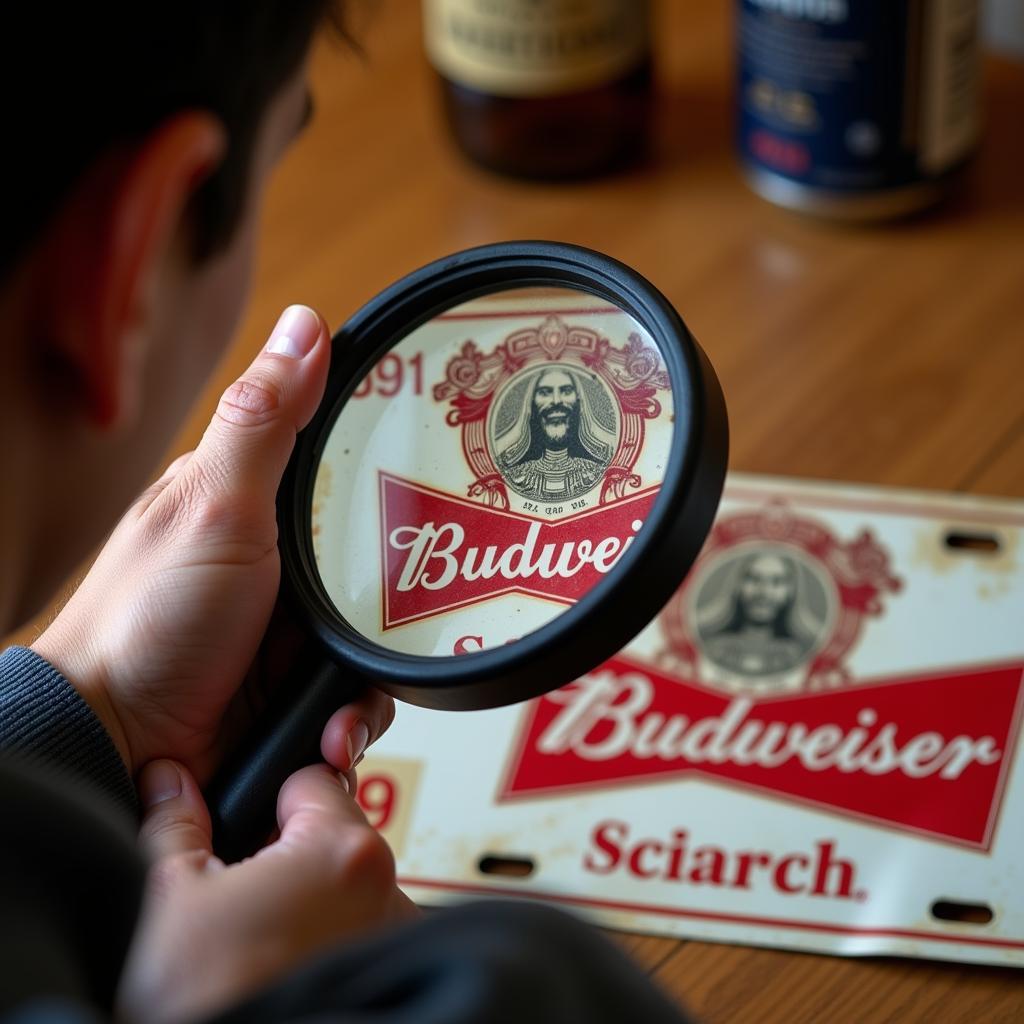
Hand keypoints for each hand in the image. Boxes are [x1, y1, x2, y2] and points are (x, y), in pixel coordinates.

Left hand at [32, 305, 390, 780]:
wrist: (117, 745)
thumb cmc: (145, 620)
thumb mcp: (213, 506)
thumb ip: (263, 422)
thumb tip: (304, 326)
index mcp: (259, 498)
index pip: (348, 458)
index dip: (397, 459)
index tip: (443, 462)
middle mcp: (283, 560)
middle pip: (382, 553)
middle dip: (404, 590)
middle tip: (423, 605)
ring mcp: (296, 626)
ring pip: (383, 630)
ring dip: (373, 673)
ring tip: (344, 696)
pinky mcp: (303, 684)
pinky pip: (362, 691)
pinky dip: (354, 715)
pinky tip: (330, 728)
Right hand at [117, 759, 418, 1023]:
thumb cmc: (199, 1000)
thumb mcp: (166, 895)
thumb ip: (176, 822)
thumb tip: (169, 779)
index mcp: (341, 850)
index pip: (316, 780)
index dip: (269, 795)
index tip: (244, 822)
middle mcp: (384, 888)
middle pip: (334, 831)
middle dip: (288, 848)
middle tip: (238, 888)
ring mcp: (389, 934)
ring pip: (345, 882)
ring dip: (310, 894)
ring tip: (254, 930)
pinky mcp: (383, 972)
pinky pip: (356, 926)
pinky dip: (325, 932)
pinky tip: (279, 956)